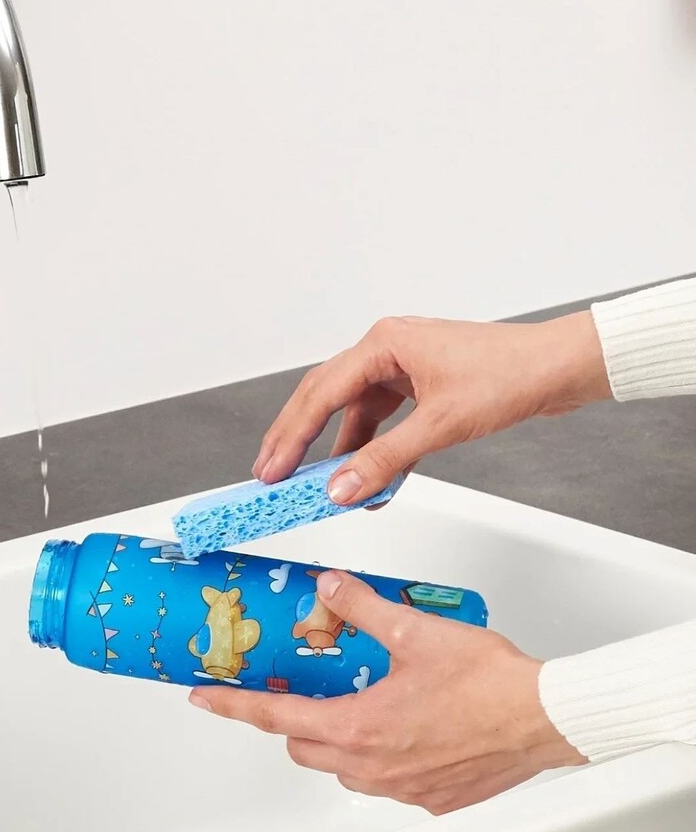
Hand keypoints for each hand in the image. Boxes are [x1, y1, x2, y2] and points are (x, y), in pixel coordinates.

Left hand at [188, 571, 584, 813]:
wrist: (547, 717)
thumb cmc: (490, 682)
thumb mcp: (414, 629)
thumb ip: (360, 607)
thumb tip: (329, 587)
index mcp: (359, 726)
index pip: (274, 717)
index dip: (232, 706)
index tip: (204, 699)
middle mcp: (374, 766)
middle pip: (303, 747)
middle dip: (289, 720)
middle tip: (294, 690)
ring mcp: (403, 788)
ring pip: (343, 768)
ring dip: (336, 739)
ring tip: (355, 701)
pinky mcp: (433, 799)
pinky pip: (385, 781)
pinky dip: (380, 756)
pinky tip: (403, 727)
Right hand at [253, 311, 611, 504]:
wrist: (560, 368)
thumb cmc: (511, 374)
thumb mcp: (440, 425)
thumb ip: (384, 460)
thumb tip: (341, 488)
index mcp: (383, 344)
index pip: (321, 394)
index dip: (291, 436)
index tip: (271, 468)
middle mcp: (386, 350)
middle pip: (325, 398)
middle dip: (298, 440)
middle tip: (272, 475)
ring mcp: (403, 369)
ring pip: (353, 413)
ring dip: (337, 451)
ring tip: (316, 486)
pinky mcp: (420, 388)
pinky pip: (381, 422)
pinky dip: (372, 451)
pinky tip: (368, 480)